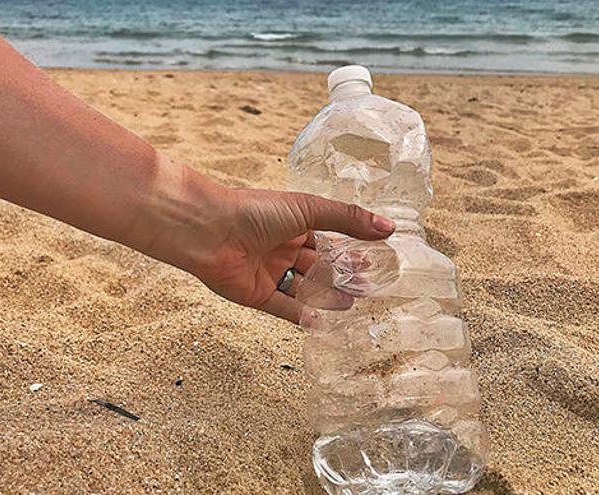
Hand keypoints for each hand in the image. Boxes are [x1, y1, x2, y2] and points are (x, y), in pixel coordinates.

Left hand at [130, 158, 394, 323]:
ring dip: (328, 297)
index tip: (378, 261)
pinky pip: (284, 308)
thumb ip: (349, 219)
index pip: (330, 239)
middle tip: (370, 288)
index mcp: (294, 223)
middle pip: (320, 267)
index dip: (352, 251)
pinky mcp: (256, 295)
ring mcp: (269, 272)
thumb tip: (389, 226)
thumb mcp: (309, 209)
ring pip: (305, 288)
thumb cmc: (255, 210)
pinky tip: (323, 322)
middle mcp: (282, 248)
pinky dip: (302, 315)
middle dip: (344, 277)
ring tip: (353, 303)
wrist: (208, 230)